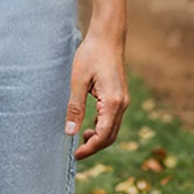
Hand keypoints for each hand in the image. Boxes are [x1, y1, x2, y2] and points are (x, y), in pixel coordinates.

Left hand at [65, 32, 128, 159]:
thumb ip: (75, 108)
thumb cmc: (91, 55)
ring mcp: (123, 101)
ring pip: (112, 129)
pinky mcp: (120, 98)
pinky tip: (88, 127)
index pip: (103, 135)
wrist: (107, 38)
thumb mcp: (78, 81)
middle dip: (94, 147)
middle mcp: (121, 104)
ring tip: (80, 139)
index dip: (89, 148)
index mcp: (112, 102)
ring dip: (98, 139)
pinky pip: (112, 120)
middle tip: (76, 152)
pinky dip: (101, 128)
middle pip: (110, 137)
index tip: (75, 154)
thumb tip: (70, 132)